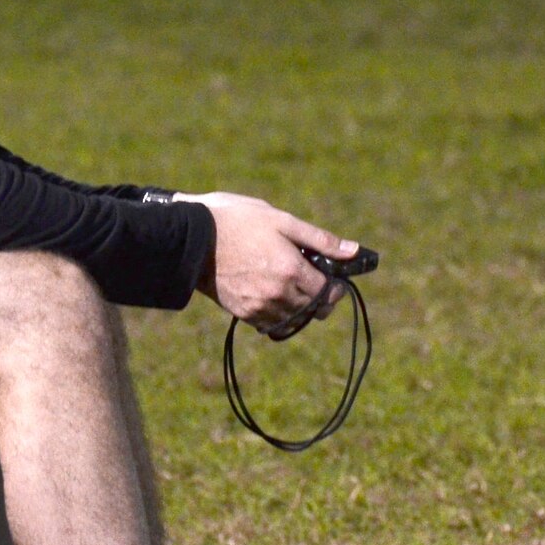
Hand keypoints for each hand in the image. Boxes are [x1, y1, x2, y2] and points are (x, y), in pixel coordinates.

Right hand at [176, 191, 358, 333]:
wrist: (191, 237)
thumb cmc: (237, 220)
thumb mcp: (282, 221)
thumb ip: (320, 240)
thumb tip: (353, 251)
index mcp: (292, 271)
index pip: (328, 292)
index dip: (336, 286)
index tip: (335, 279)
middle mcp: (278, 295)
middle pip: (313, 309)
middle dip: (321, 298)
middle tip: (318, 282)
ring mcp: (259, 307)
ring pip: (294, 319)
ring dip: (301, 307)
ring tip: (294, 287)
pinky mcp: (242, 313)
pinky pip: (271, 323)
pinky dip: (280, 314)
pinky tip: (275, 296)